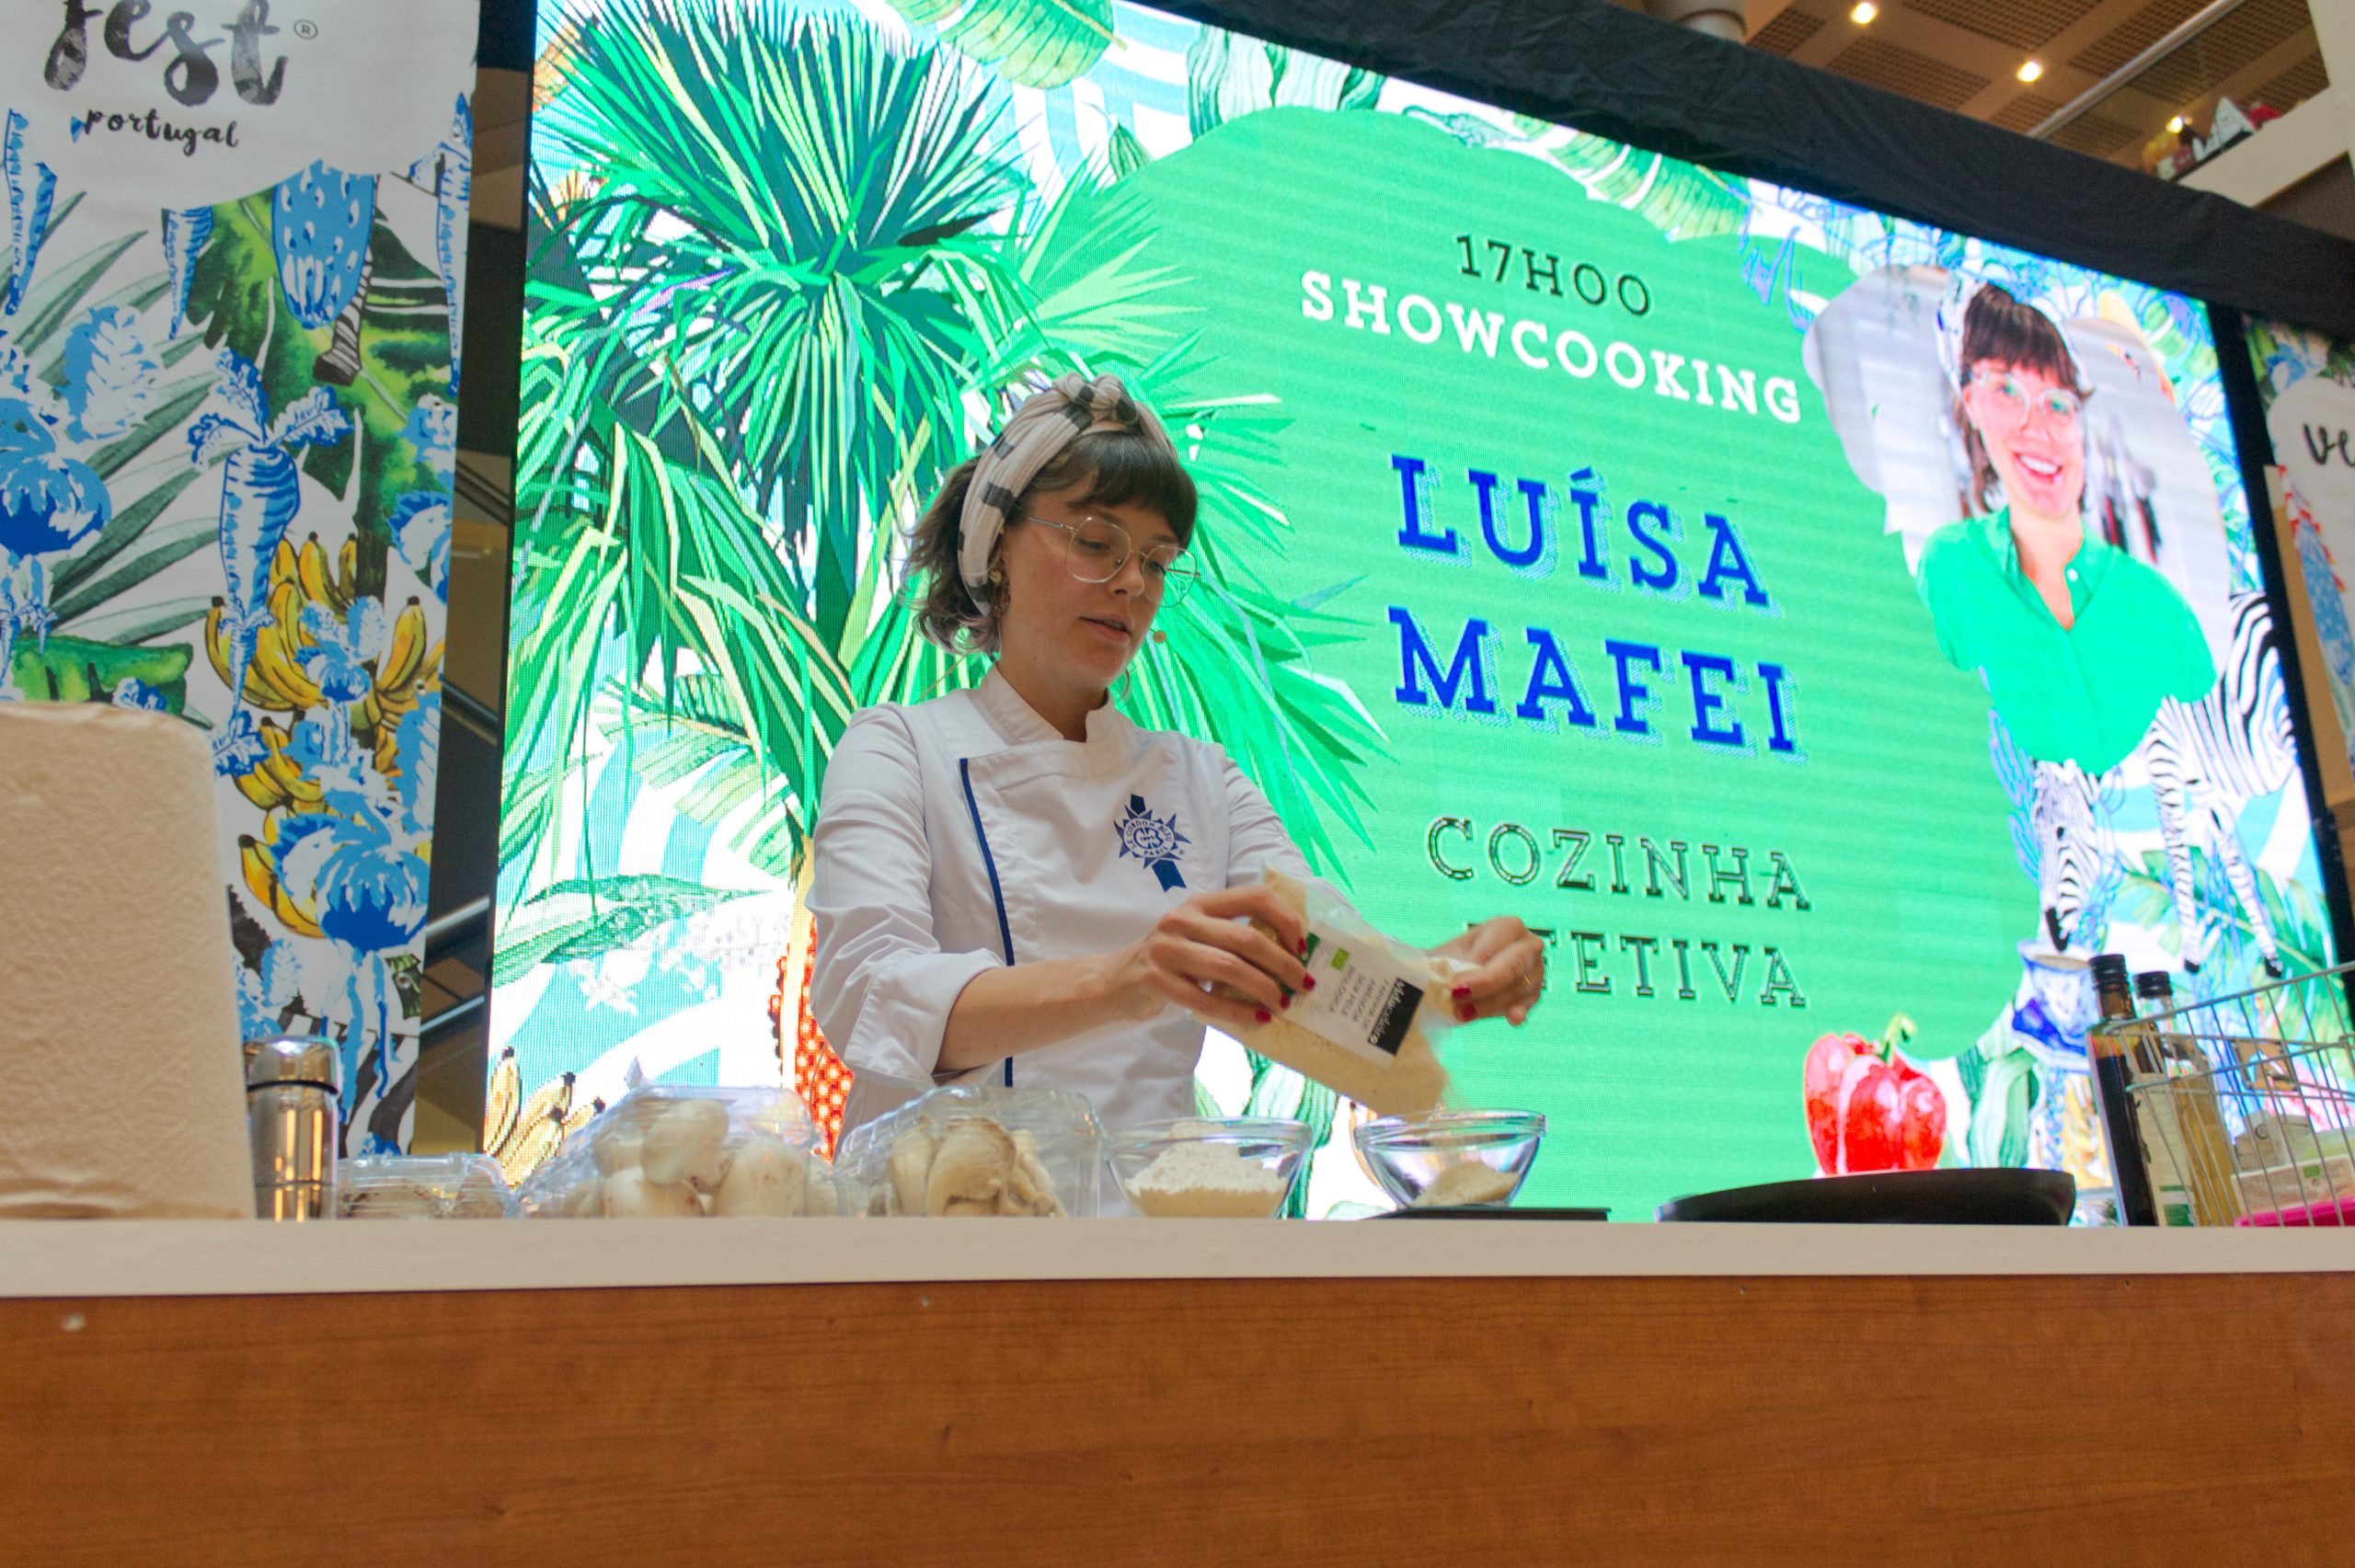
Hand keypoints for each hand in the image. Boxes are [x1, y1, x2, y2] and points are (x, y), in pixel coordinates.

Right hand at [1106, 885, 1310, 1032]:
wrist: (1116, 981)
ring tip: (1282, 1003)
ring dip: (1264, 989)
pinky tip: (1257, 1019)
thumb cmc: (1172, 959)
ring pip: (1229, 968)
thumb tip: (1293, 954)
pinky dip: (1237, 1012)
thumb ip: (1233, 935)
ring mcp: (1167, 949)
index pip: (1253, 896)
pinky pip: (1206, 999)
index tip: (1302, 945)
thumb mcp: (1199, 933)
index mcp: (1201, 903)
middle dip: (1283, 963)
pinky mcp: (1156, 980)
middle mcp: (1182, 919)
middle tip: (1302, 984)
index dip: (1285, 919)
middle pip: (1246, 938)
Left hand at [1434, 916, 1545, 1025]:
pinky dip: (1517, 1011)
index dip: (1477, 962)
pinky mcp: (1533, 994)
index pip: (1498, 943)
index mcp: (1509, 927)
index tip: (1455, 983)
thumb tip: (1448, 976)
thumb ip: (1451, 964)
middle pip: (1513, 965)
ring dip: (1490, 1003)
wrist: (1458, 978)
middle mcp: (1529, 946)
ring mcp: (1535, 971)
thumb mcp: (1449, 956)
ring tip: (1462, 1012)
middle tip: (1458, 996)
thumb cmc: (1454, 960)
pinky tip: (1513, 1019)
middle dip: (1485, 983)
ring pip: (1518, 988)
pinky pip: (1526, 1004)